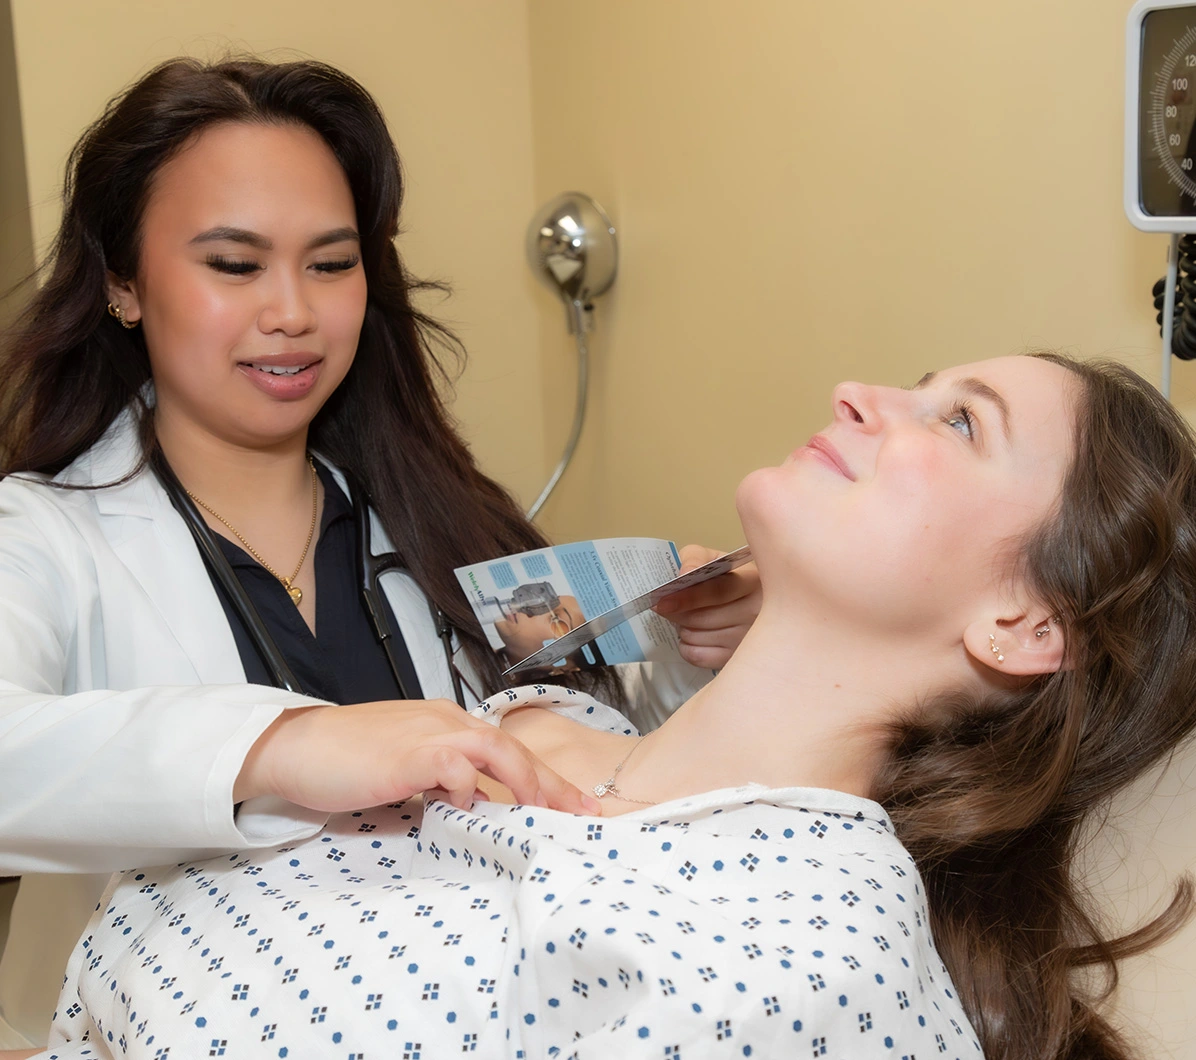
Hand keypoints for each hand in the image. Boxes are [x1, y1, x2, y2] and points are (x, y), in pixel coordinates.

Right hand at [235, 698, 600, 814]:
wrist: (298, 747)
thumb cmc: (346, 759)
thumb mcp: (406, 765)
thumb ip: (440, 777)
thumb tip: (472, 802)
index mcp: (446, 723)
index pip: (507, 748)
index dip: (543, 776)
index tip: (573, 803)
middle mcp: (444, 721)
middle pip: (512, 748)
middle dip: (551, 782)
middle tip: (582, 811)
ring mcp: (427, 734)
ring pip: (494, 749)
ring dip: (524, 780)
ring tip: (543, 810)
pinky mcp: (407, 755)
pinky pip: (453, 765)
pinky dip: (467, 785)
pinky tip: (467, 807)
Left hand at [653, 544, 760, 668]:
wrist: (746, 598)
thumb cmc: (727, 576)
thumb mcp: (713, 558)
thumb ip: (695, 558)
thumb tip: (684, 574)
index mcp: (753, 581)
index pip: (718, 592)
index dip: (688, 597)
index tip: (663, 602)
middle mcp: (757, 612)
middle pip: (704, 618)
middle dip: (678, 614)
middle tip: (666, 607)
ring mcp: (749, 639)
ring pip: (699, 638)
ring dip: (682, 628)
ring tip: (686, 618)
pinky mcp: (737, 656)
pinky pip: (699, 657)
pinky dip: (686, 647)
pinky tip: (692, 635)